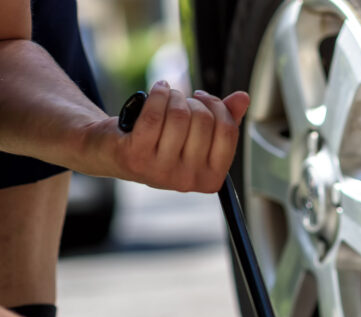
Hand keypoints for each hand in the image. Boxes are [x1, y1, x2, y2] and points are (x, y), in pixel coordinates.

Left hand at [88, 82, 249, 191]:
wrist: (113, 153)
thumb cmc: (161, 142)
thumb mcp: (197, 136)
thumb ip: (225, 120)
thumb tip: (244, 98)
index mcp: (211, 179)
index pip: (228, 131)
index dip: (218, 106)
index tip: (204, 98)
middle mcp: (189, 180)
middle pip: (204, 120)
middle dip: (193, 101)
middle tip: (181, 101)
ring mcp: (162, 171)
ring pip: (180, 115)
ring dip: (173, 96)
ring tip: (167, 97)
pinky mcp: (137, 157)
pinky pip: (155, 115)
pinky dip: (157, 94)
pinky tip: (157, 90)